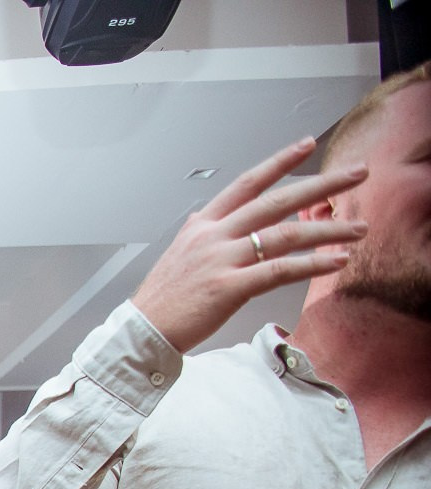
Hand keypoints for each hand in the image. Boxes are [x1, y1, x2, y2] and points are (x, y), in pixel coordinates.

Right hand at [132, 138, 366, 353]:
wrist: (141, 331)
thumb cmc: (162, 298)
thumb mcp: (176, 254)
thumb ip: (196, 232)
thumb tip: (201, 216)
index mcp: (202, 225)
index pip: (247, 184)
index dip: (279, 162)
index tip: (307, 145)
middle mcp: (214, 236)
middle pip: (277, 201)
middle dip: (322, 185)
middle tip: (357, 175)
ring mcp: (222, 260)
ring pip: (285, 235)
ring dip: (328, 230)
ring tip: (359, 228)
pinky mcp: (229, 288)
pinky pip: (279, 270)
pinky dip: (312, 264)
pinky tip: (337, 260)